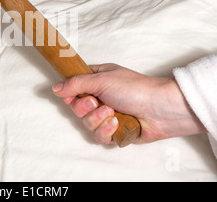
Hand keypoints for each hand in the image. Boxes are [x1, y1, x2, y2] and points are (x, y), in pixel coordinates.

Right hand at [52, 64, 205, 144]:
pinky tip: (116, 124)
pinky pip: (99, 136)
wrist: (160, 109)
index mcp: (97, 80)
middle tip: (96, 101)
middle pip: (77, 108)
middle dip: (85, 107)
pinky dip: (106, 131)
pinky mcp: (115, 131)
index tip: (70, 95)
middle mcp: (101, 97)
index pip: (74, 87)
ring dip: (97, 119)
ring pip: (86, 124)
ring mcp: (107, 115)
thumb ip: (76, 84)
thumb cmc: (135, 88)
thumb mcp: (101, 79)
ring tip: (112, 112)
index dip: (69, 93)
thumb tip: (55, 88)